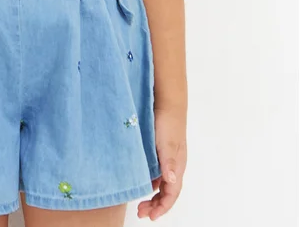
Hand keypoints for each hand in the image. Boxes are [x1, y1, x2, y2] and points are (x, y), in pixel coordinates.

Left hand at [137, 106, 186, 220]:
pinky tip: (142, 181)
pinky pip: (157, 173)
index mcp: (177, 166)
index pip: (172, 193)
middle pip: (168, 192)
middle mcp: (174, 165)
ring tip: (141, 202)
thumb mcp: (166, 144)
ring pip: (162, 183)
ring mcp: (168, 158)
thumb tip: (171, 181)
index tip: (150, 216)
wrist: (167, 103)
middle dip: (156, 205)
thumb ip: (168, 163)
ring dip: (153, 195)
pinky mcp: (160, 151)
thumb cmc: (168, 123)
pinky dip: (151, 181)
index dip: (162, 207)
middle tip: (141, 212)